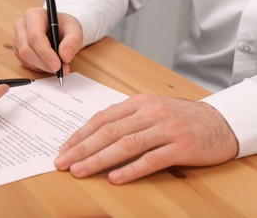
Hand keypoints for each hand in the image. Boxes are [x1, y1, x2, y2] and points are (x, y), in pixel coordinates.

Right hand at [12, 7, 82, 73]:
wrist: (59, 28)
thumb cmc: (64, 26)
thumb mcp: (75, 30)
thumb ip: (73, 41)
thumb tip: (64, 57)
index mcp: (33, 15)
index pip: (34, 36)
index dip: (45, 53)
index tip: (57, 65)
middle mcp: (21, 25)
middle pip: (27, 49)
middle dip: (44, 63)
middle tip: (60, 70)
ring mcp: (17, 38)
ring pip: (25, 58)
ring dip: (42, 66)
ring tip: (58, 66)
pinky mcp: (17, 49)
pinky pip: (25, 63)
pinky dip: (38, 67)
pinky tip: (49, 64)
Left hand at [54, 94, 238, 183]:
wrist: (218, 122)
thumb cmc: (179, 117)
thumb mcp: (151, 110)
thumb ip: (125, 118)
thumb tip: (93, 134)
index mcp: (139, 103)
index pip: (102, 119)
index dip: (81, 134)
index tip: (64, 149)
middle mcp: (150, 113)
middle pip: (109, 132)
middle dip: (82, 148)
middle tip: (63, 162)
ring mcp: (166, 129)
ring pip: (126, 145)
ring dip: (99, 159)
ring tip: (80, 171)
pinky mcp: (181, 147)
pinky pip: (152, 159)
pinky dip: (131, 169)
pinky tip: (115, 178)